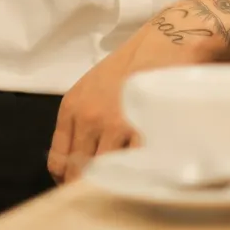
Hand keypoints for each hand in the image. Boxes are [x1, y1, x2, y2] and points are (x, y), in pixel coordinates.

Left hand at [47, 0, 229, 184]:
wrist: (169, 40)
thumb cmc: (135, 63)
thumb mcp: (94, 86)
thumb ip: (83, 121)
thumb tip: (78, 163)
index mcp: (73, 106)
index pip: (59, 161)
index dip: (69, 180)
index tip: (83, 186)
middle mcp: (89, 116)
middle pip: (81, 172)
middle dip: (92, 185)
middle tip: (108, 189)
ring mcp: (116, 123)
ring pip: (108, 172)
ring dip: (118, 181)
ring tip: (129, 181)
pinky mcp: (144, 126)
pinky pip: (135, 166)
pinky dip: (138, 174)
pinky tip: (145, 173)